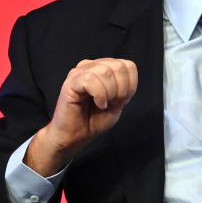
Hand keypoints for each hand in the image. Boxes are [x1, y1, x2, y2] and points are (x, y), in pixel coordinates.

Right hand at [25, 58, 137, 175]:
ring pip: (105, 71)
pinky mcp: (71, 82)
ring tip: (103, 104)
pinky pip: (90, 80)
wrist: (76, 136)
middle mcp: (91, 66)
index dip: (130, 86)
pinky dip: (99, 95)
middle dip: (121, 90)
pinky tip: (97, 104)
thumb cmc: (94, 120)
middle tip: (111, 103)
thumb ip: (124, 87)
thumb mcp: (117, 102)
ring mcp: (79, 72)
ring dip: (110, 92)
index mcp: (104, 67)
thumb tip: (123, 76)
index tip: (120, 101)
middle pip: (118, 66)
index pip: (128, 66)